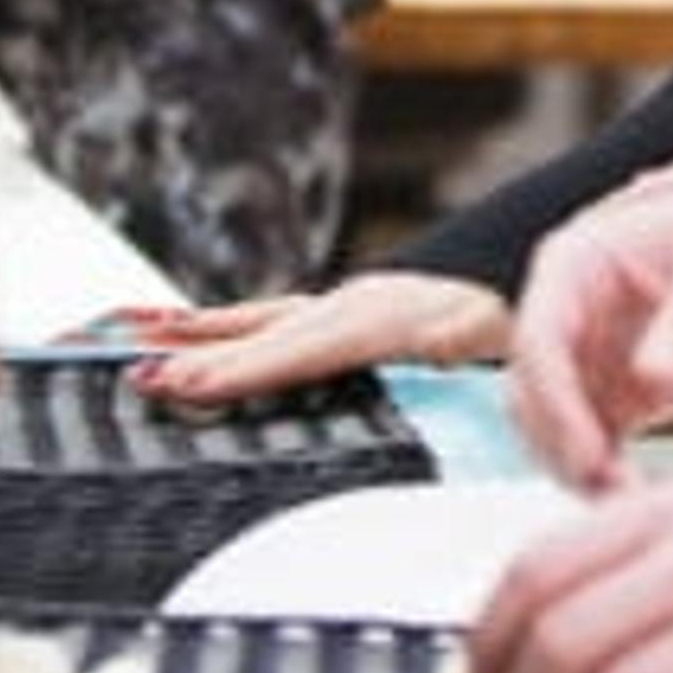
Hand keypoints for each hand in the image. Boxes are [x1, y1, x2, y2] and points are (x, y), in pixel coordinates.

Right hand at [125, 272, 513, 403]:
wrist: (548, 255)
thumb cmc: (523, 313)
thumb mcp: (493, 354)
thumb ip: (449, 384)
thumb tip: (418, 418)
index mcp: (389, 317)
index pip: (297, 347)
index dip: (236, 370)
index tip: (179, 386)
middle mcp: (357, 304)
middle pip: (260, 331)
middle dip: (193, 356)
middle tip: (129, 376)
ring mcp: (350, 303)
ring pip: (258, 319)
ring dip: (193, 333)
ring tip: (125, 338)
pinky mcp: (354, 310)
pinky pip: (275, 318)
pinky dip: (224, 326)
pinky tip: (188, 332)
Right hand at [505, 173, 672, 489]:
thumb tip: (654, 379)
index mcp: (576, 264)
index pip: (538, 338)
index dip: (554, 400)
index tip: (587, 451)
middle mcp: (568, 313)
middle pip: (532, 393)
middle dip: (562, 446)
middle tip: (612, 489)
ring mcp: (586, 360)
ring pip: (550, 429)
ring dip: (578, 469)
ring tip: (633, 497)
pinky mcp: (612, 399)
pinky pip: (588, 448)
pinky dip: (605, 477)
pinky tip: (643, 495)